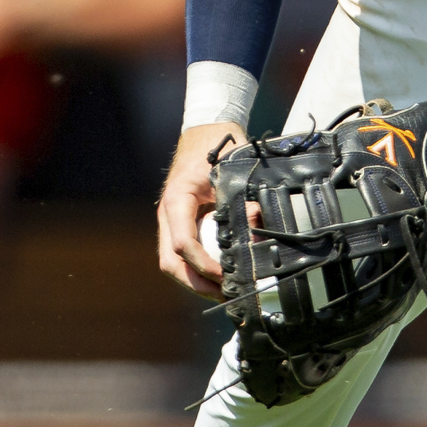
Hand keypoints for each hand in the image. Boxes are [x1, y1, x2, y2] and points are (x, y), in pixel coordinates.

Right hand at [154, 121, 233, 296]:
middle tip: (224, 294)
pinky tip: (220, 277)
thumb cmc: (216, 147)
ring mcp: (173, 222)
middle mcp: (169, 215)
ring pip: (175, 263)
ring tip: (225, 291)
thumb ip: (241, 200)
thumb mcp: (230, 170)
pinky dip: (199, 270)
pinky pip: (184, 255)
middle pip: (172, 262)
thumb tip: (258, 228)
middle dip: (197, 283)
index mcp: (176, 201)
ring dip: (197, 282)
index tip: (226, 275)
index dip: (203, 265)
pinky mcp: (182, 225)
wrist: (206, 132)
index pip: (182, 244)